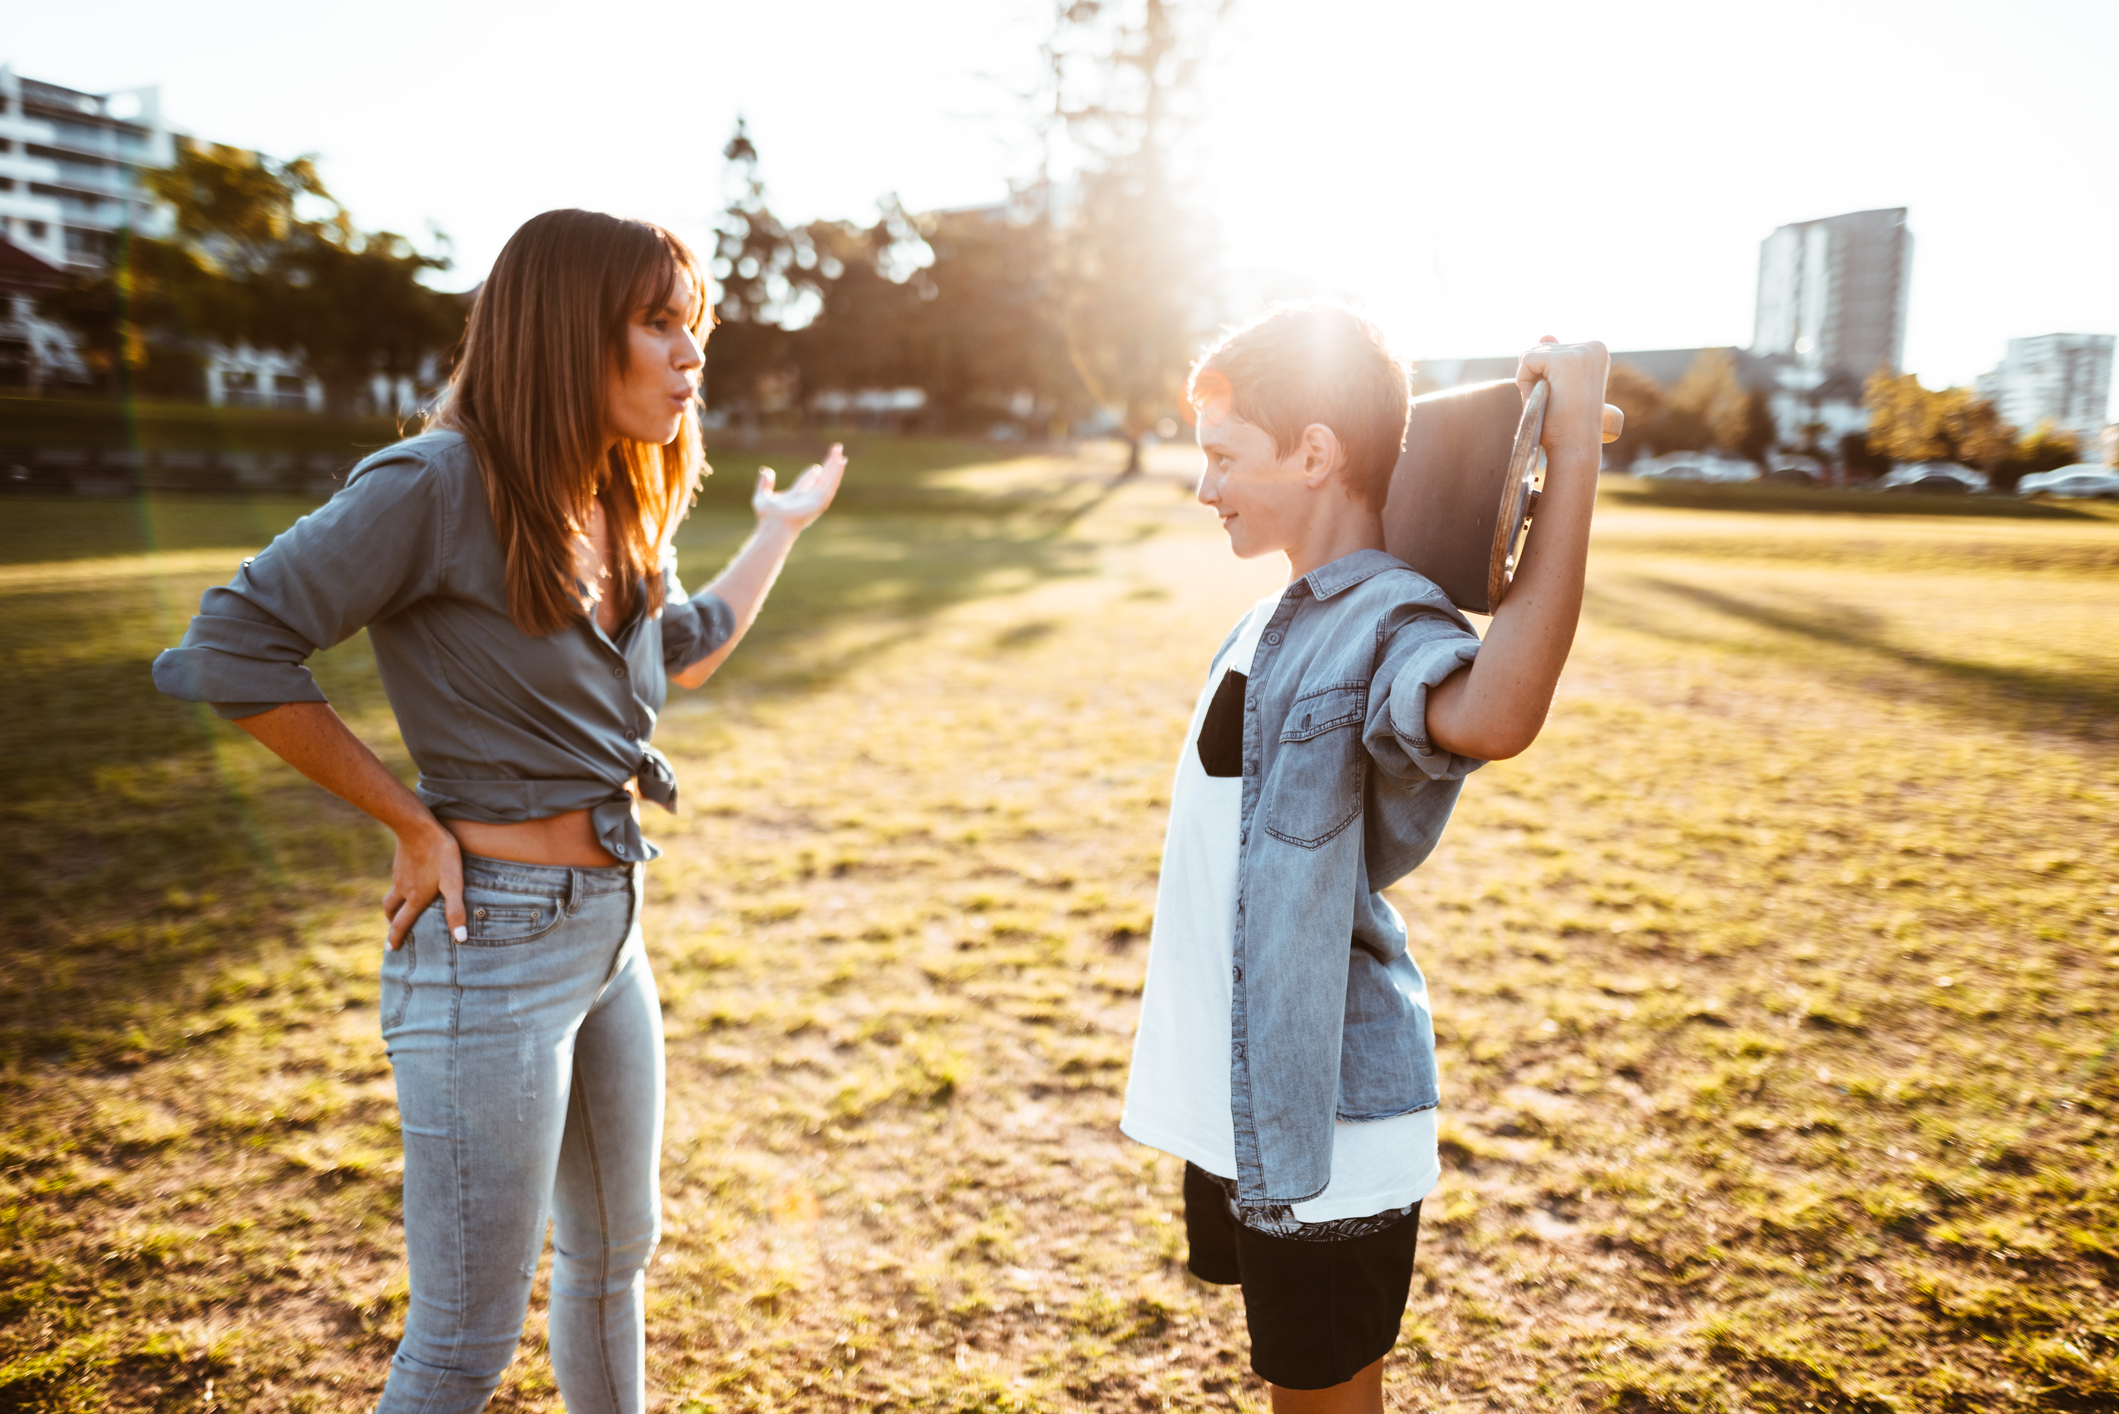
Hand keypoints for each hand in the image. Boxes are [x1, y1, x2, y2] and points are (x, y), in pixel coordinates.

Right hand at [381, 820, 465, 950]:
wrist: (417, 826)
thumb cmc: (440, 854)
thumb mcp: (453, 883)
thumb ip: (456, 910)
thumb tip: (460, 938)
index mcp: (415, 898)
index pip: (401, 924)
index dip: (395, 938)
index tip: (390, 950)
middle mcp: (403, 889)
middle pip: (391, 910)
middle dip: (391, 923)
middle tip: (391, 931)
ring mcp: (399, 874)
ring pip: (391, 894)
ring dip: (392, 906)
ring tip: (396, 910)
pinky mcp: (400, 861)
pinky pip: (396, 880)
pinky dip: (398, 888)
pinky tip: (407, 882)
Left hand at [753, 442, 845, 531]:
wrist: (774, 524)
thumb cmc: (767, 516)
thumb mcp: (761, 497)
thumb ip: (763, 484)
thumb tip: (765, 470)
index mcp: (796, 496)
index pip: (807, 482)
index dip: (811, 474)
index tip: (815, 467)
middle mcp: (808, 498)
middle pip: (822, 479)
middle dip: (828, 466)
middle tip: (835, 453)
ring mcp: (816, 500)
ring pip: (829, 480)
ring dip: (836, 466)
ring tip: (841, 452)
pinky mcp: (821, 502)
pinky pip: (831, 486)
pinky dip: (837, 474)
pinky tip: (841, 463)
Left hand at [1516, 336, 1610, 462]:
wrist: (1575, 447)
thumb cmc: (1566, 423)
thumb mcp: (1560, 386)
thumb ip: (1553, 358)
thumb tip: (1545, 336)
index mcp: (1595, 351)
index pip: (1550, 350)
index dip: (1544, 377)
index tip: (1562, 397)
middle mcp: (1593, 346)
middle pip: (1539, 350)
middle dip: (1535, 378)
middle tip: (1553, 402)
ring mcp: (1581, 351)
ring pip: (1530, 355)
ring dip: (1530, 382)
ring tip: (1550, 402)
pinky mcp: (1565, 360)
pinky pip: (1526, 361)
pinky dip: (1524, 383)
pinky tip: (1543, 398)